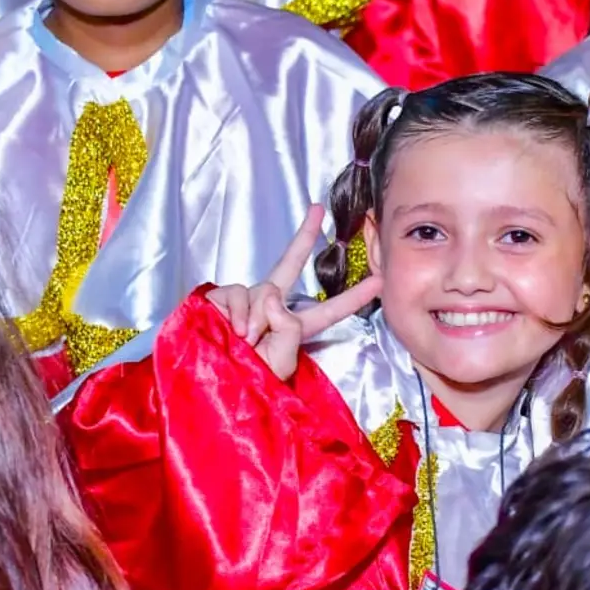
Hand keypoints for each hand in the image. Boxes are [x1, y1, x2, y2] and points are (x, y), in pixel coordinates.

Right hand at [206, 206, 381, 379]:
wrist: (210, 381)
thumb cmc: (247, 378)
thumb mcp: (280, 362)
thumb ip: (288, 329)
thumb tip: (274, 297)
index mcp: (293, 327)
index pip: (329, 311)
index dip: (354, 297)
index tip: (379, 281)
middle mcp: (271, 307)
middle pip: (292, 265)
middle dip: (304, 235)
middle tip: (318, 209)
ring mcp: (247, 300)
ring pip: (266, 290)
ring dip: (257, 318)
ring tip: (247, 340)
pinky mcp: (223, 296)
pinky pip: (239, 293)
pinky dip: (239, 312)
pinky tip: (235, 330)